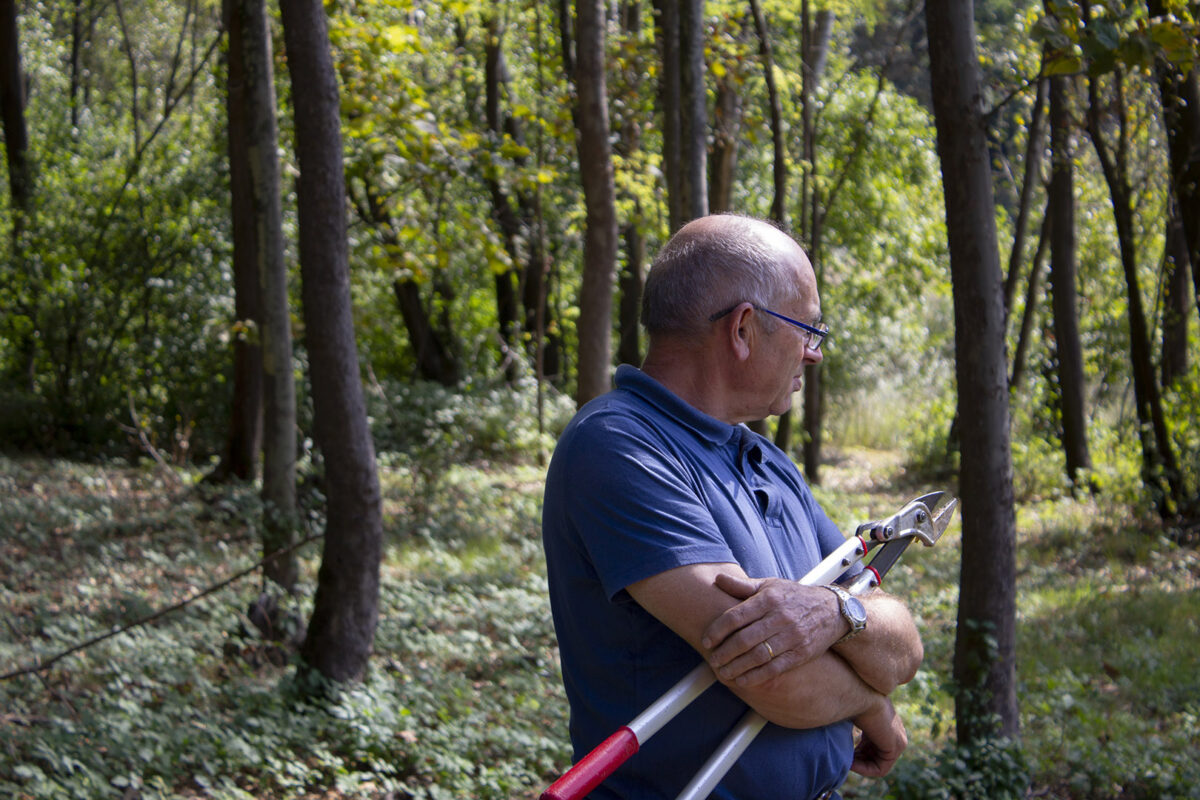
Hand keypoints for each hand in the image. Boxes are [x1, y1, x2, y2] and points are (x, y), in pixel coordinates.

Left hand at [701, 572, 845, 686]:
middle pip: (745, 638)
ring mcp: (792, 637)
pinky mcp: (801, 653)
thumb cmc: (793, 597)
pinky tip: (742, 680)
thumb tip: (718, 579)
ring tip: (723, 672)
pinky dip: (757, 676)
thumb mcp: (770, 585)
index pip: (736, 616)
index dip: (717, 630)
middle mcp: (780, 617)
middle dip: (725, 652)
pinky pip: (776, 668)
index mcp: (769, 599)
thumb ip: (743, 586)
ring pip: (759, 655)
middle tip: (712, 660)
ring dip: (737, 667)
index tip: (706, 641)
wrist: (832, 611)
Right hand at [851, 697, 907, 776]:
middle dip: (859, 760)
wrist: (859, 693)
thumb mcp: (851, 714)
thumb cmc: (850, 699)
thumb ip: (850, 726)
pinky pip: (881, 768)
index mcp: (886, 722)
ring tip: (845, 760)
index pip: (873, 746)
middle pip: (876, 756)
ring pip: (878, 764)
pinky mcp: (896, 746)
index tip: (843, 750)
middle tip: (843, 758)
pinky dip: (864, 769)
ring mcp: (899, 740)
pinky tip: (850, 762)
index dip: (856, 752)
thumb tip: (832, 733)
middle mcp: (897, 732)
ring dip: (860, 765)